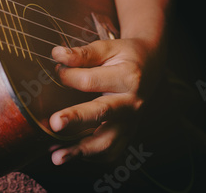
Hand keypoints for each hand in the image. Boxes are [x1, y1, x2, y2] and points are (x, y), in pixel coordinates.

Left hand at [49, 38, 159, 164]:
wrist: (150, 68)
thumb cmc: (125, 57)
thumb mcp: (108, 48)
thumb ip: (83, 53)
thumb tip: (57, 55)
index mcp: (128, 77)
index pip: (91, 81)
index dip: (68, 76)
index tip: (56, 71)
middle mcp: (131, 102)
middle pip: (102, 113)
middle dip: (77, 118)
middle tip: (55, 123)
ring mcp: (131, 122)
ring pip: (108, 142)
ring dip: (81, 151)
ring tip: (57, 157)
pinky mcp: (128, 134)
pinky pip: (111, 152)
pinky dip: (91, 158)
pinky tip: (72, 155)